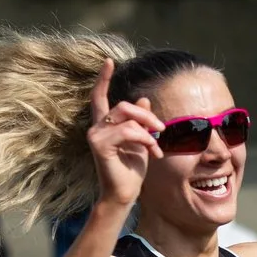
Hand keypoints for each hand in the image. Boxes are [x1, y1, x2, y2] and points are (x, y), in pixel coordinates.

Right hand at [86, 58, 160, 208]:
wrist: (124, 194)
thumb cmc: (131, 170)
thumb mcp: (141, 141)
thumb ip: (140, 121)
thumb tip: (143, 100)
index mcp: (104, 126)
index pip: (100, 97)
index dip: (104, 79)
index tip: (109, 61)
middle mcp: (96, 128)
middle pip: (123, 105)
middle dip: (147, 116)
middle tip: (161, 130)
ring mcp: (95, 136)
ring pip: (127, 117)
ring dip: (148, 130)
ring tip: (156, 147)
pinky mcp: (99, 145)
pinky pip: (128, 131)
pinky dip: (144, 139)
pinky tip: (151, 151)